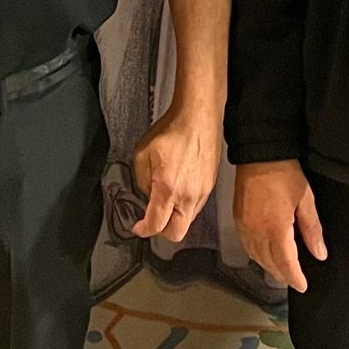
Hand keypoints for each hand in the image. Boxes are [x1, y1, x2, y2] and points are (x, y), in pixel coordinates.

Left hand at [131, 101, 221, 243]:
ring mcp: (203, 192)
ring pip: (188, 220)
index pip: (156, 225)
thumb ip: (142, 181)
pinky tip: (178, 188)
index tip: (138, 227)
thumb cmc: (172, 129)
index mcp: (168, 189)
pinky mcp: (211, 185)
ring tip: (165, 200)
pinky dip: (185, 205)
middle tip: (152, 219)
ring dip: (175, 218)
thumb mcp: (142, 154)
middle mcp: (189, 195)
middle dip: (161, 231)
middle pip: (177, 233)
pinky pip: (197, 205)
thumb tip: (148, 195)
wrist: (198, 115)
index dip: (143, 230)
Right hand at [234, 159, 326, 293]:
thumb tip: (319, 253)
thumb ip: (312, 229)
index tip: (302, 285)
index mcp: (276, 228)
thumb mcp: (306, 199)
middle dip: (283, 275)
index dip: (295, 278)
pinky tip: (264, 254)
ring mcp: (245, 227)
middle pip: (270, 264)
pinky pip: (247, 246)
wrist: (259, 154)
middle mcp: (257, 232)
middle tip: (294, 279)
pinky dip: (257, 255)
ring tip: (281, 270)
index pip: (286, 264)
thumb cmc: (283, 172)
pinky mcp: (237, 220)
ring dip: (269, 267)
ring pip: (257, 258)